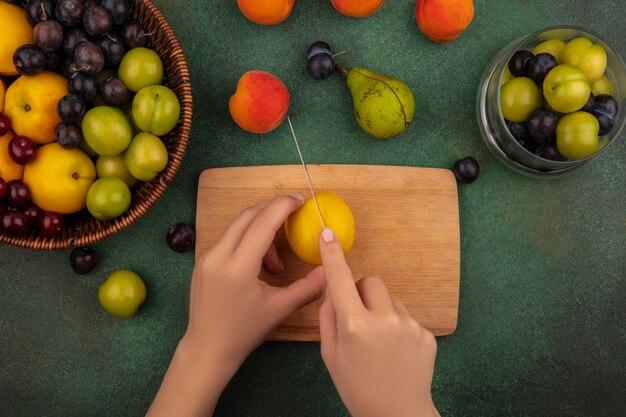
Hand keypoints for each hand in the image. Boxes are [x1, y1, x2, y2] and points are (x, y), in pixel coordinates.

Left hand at [183, 194, 325, 372]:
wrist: (207, 349)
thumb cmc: (244, 331)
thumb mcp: (280, 309)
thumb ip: (308, 287)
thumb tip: (329, 270)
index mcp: (238, 267)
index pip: (262, 222)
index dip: (283, 206)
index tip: (300, 200)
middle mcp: (218, 255)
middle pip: (248, 216)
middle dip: (273, 210)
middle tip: (294, 215)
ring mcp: (206, 256)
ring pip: (237, 226)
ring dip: (260, 229)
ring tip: (276, 262)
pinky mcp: (202, 261)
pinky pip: (229, 238)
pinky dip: (247, 239)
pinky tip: (259, 263)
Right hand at [318, 227, 438, 416]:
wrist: (397, 415)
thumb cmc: (357, 389)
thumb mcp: (330, 356)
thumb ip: (328, 318)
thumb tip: (332, 291)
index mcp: (354, 326)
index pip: (340, 279)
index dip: (332, 255)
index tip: (328, 234)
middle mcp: (383, 320)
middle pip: (371, 281)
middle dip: (361, 291)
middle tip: (358, 315)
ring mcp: (409, 326)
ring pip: (390, 298)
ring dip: (381, 309)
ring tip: (380, 341)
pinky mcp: (426, 334)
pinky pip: (406, 316)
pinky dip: (398, 326)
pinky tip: (396, 351)